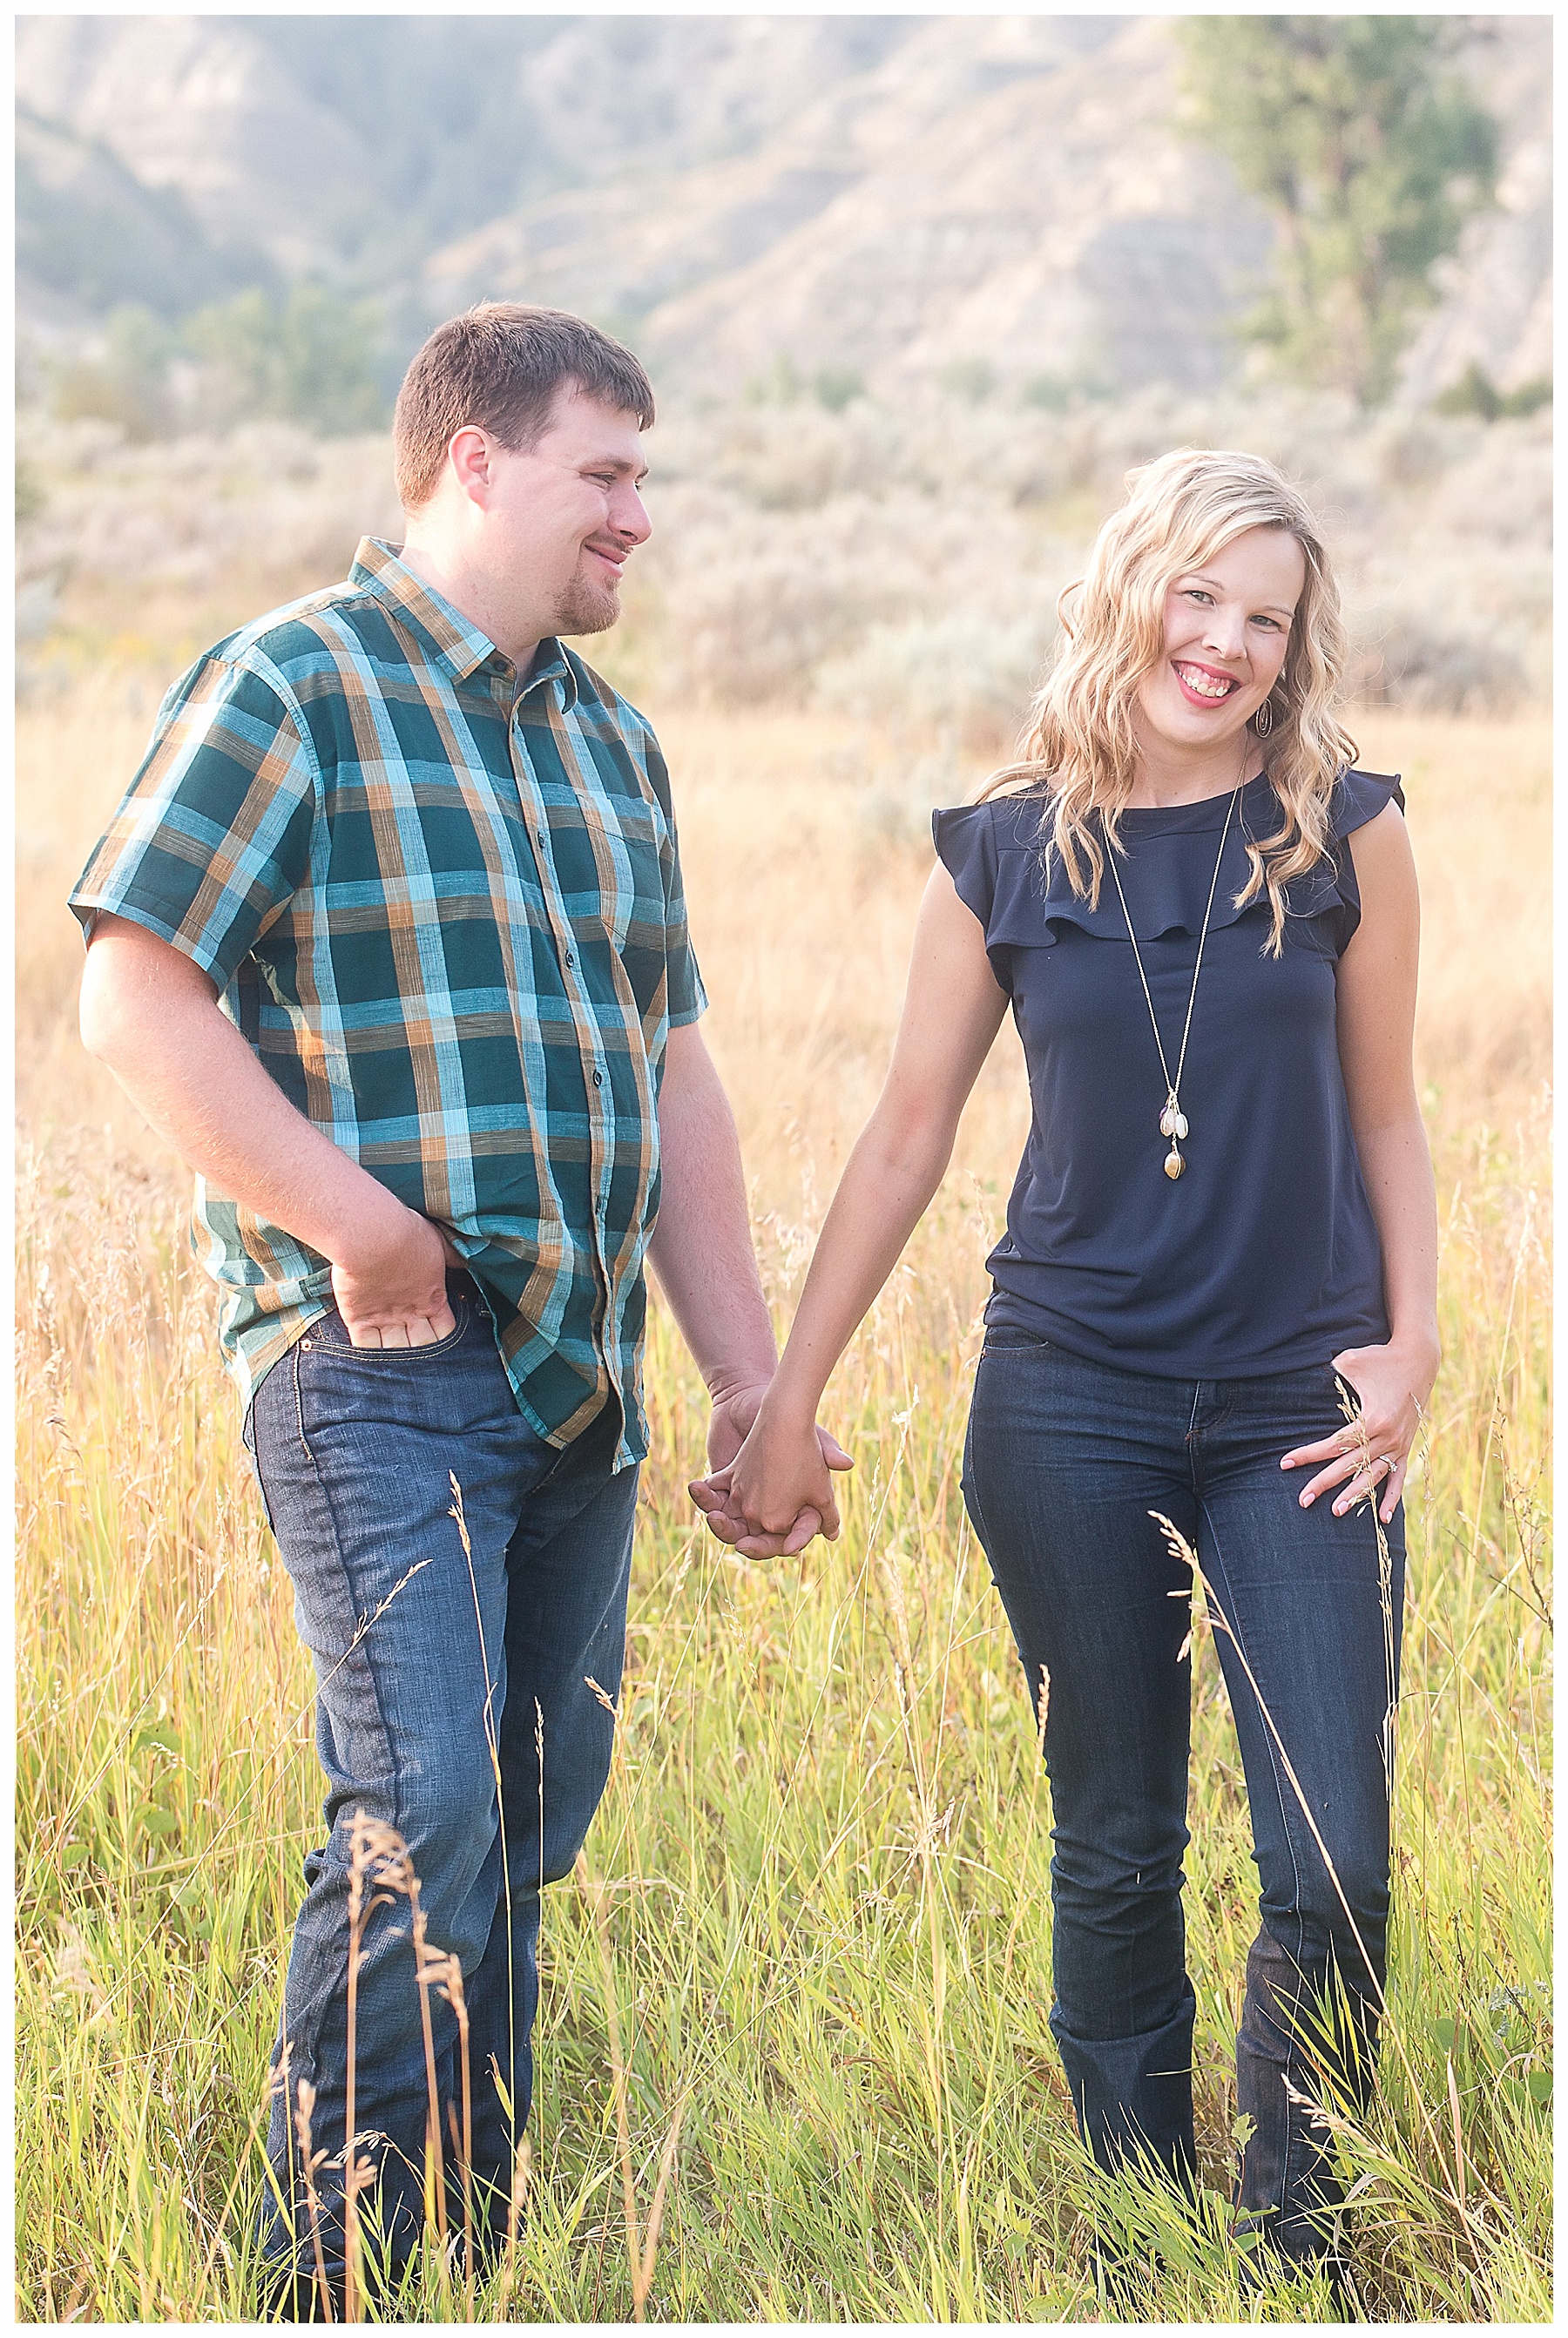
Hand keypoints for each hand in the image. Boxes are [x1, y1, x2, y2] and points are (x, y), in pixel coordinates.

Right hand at [330, 1202, 461, 1348]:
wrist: (374, 1237)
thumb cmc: (409, 1236)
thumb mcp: (439, 1243)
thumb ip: (451, 1256)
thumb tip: (466, 1259)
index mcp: (432, 1299)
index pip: (444, 1331)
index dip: (445, 1338)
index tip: (442, 1338)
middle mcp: (409, 1314)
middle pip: (421, 1346)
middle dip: (423, 1353)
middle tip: (422, 1360)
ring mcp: (383, 1319)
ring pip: (394, 1351)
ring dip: (397, 1359)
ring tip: (398, 1366)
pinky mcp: (358, 1319)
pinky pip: (364, 1348)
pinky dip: (368, 1356)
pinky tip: (371, 1361)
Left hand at [690, 1381, 851, 1559]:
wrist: (750, 1402)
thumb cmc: (787, 1421)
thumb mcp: (810, 1436)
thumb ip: (828, 1449)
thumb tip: (848, 1463)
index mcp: (794, 1506)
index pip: (793, 1536)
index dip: (792, 1543)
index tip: (790, 1548)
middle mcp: (770, 1509)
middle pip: (760, 1540)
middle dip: (752, 1546)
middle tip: (743, 1545)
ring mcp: (745, 1501)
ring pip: (733, 1526)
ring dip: (722, 1527)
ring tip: (715, 1516)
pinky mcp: (723, 1488)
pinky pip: (712, 1502)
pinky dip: (704, 1498)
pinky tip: (698, 1486)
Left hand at [1280, 1338, 1438, 1523]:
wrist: (1418, 1359)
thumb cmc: (1379, 1358)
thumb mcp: (1350, 1361)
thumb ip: (1328, 1374)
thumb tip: (1301, 1376)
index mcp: (1372, 1419)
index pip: (1333, 1444)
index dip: (1308, 1454)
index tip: (1285, 1462)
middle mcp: (1387, 1437)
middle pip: (1349, 1465)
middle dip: (1323, 1483)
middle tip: (1302, 1500)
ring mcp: (1399, 1444)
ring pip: (1373, 1476)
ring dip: (1355, 1495)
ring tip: (1336, 1511)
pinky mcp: (1406, 1447)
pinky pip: (1398, 1477)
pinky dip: (1392, 1497)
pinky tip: (1385, 1518)